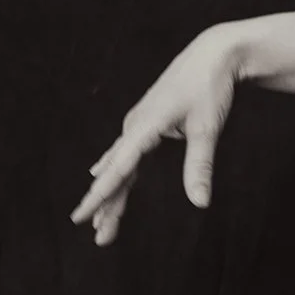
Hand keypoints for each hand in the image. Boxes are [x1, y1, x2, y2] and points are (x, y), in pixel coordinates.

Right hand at [70, 27, 241, 245]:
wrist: (213, 55)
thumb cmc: (211, 88)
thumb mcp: (207, 128)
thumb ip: (199, 166)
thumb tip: (200, 203)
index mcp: (144, 128)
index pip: (118, 171)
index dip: (99, 197)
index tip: (81, 218)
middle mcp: (135, 127)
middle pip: (115, 174)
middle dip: (106, 206)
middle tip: (100, 238)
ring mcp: (139, 125)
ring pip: (120, 166)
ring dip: (111, 193)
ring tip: (101, 222)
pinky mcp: (147, 124)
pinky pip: (127, 154)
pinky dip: (116, 171)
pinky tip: (100, 176)